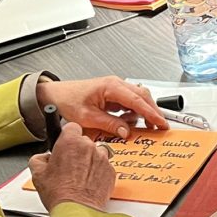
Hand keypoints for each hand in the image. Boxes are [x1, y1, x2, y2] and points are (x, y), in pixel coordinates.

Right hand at [29, 122, 114, 211]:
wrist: (77, 210)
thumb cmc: (59, 193)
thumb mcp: (37, 174)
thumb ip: (38, 158)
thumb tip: (42, 158)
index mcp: (70, 142)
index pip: (71, 127)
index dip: (67, 136)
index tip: (64, 144)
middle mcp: (88, 146)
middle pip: (84, 141)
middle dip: (77, 150)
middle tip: (69, 166)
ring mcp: (102, 158)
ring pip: (96, 153)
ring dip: (89, 160)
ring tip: (79, 176)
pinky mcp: (111, 171)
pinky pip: (104, 166)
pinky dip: (98, 172)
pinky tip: (88, 183)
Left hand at [37, 76, 167, 137]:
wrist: (56, 95)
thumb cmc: (68, 100)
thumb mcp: (88, 117)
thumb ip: (110, 124)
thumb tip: (126, 132)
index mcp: (110, 87)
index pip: (137, 100)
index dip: (151, 112)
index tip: (160, 122)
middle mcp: (115, 84)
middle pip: (142, 96)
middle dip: (153, 111)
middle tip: (159, 126)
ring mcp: (115, 87)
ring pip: (138, 98)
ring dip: (144, 112)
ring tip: (147, 126)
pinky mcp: (112, 93)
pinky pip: (129, 101)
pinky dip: (134, 111)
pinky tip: (130, 122)